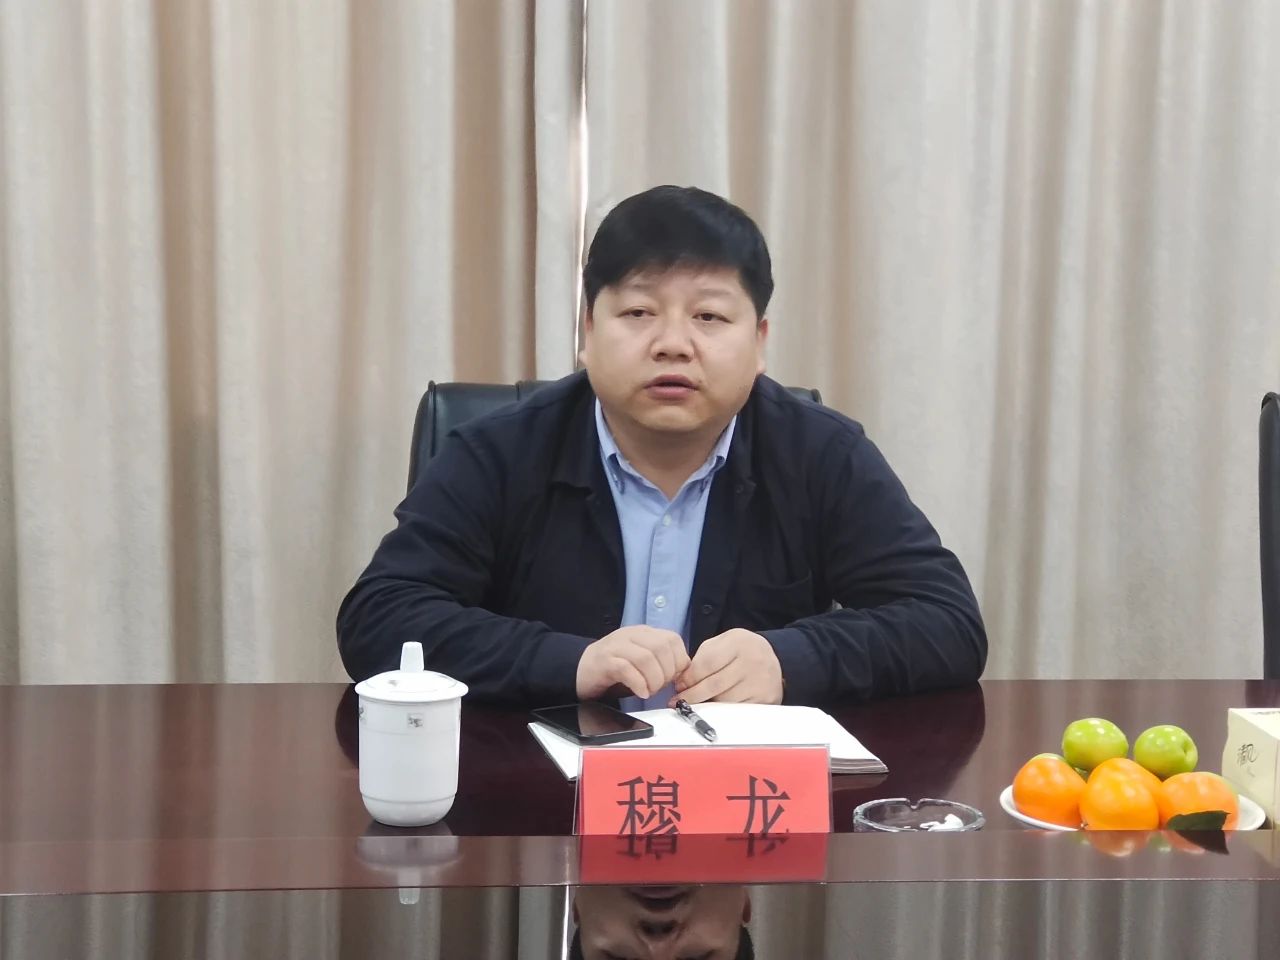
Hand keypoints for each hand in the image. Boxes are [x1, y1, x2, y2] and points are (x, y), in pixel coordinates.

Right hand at [576, 626, 690, 699]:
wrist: (579, 671)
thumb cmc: (614, 670)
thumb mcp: (641, 662)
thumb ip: (661, 661)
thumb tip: (683, 673)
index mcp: (643, 633)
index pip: (672, 639)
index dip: (679, 661)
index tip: (674, 678)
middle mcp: (630, 635)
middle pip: (661, 647)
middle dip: (667, 673)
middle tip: (659, 687)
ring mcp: (615, 646)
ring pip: (646, 657)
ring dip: (654, 680)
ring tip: (649, 692)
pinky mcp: (604, 661)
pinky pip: (627, 669)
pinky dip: (639, 683)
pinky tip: (640, 693)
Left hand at [672, 629, 782, 704]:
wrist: (773, 660)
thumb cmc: (740, 652)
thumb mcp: (722, 644)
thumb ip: (702, 659)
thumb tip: (683, 684)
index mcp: (738, 642)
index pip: (707, 663)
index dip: (690, 677)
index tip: (679, 685)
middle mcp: (752, 661)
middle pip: (715, 685)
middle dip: (693, 695)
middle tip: (680, 701)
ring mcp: (760, 682)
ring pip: (724, 700)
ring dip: (707, 704)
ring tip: (698, 702)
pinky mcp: (764, 699)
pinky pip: (736, 710)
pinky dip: (722, 711)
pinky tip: (716, 707)